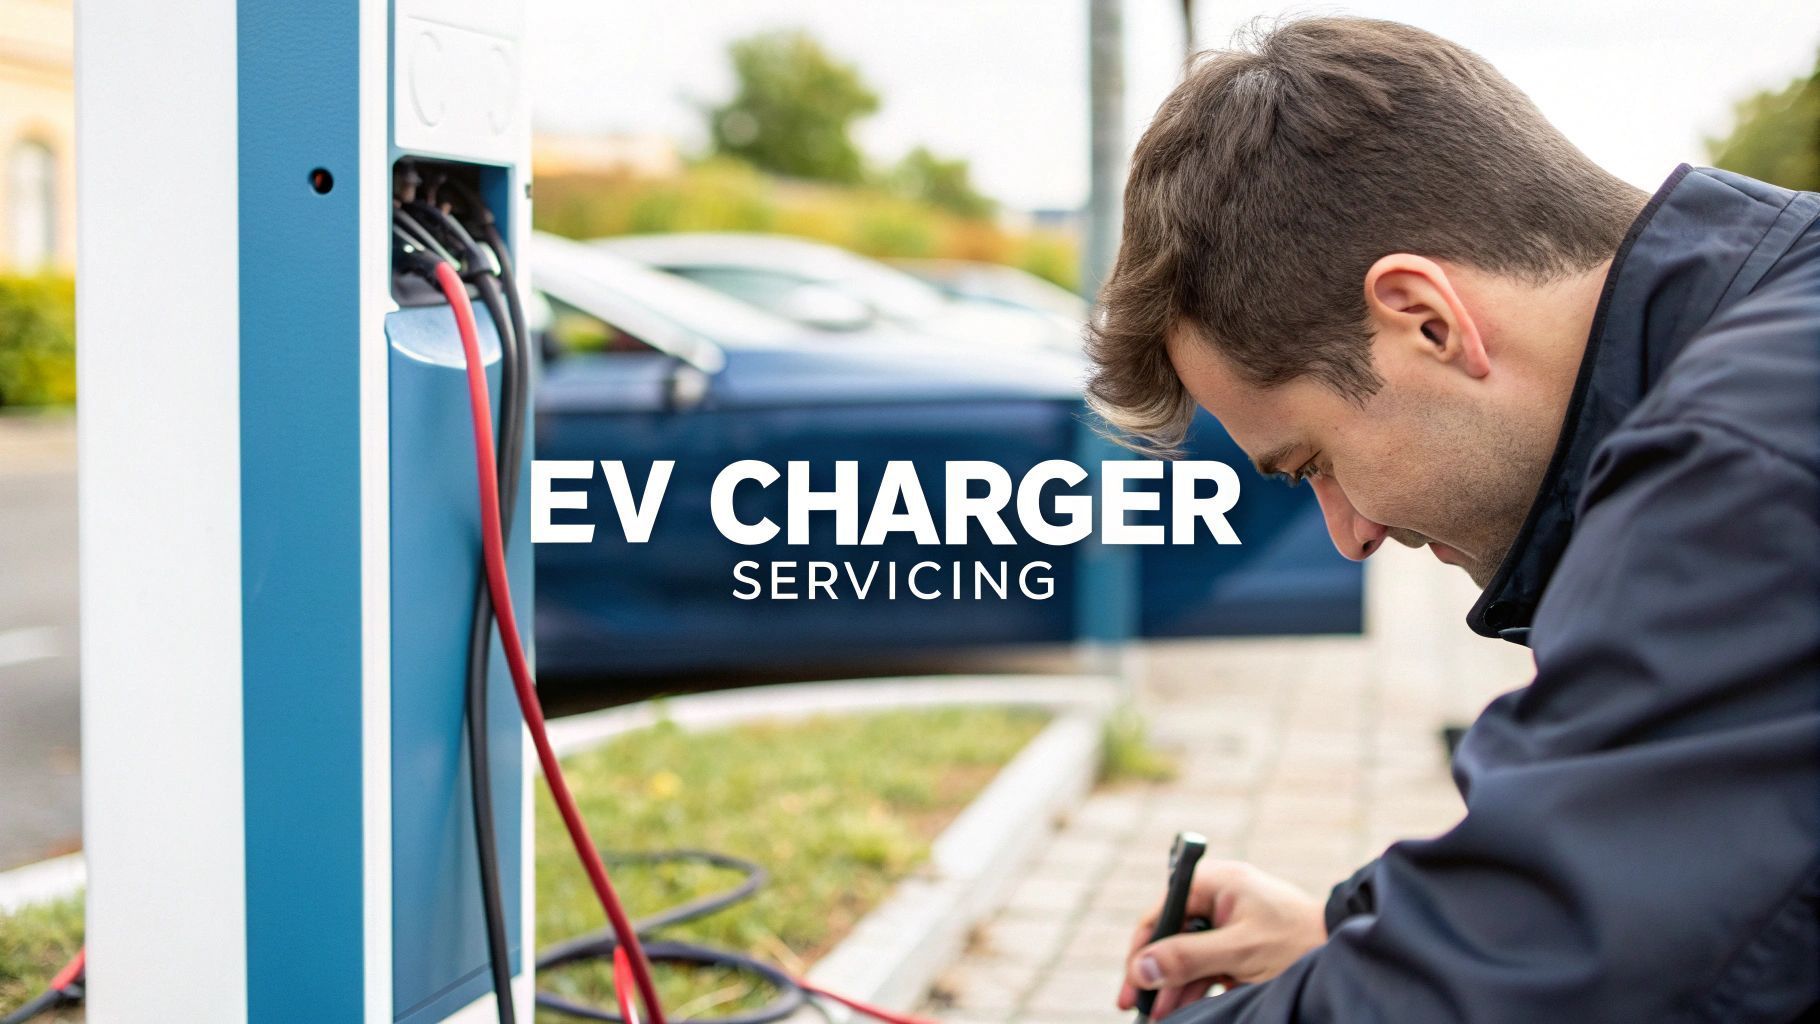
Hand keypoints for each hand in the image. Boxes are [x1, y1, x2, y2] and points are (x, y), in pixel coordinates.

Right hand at [1116, 860, 1326, 1017]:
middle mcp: (1218, 897)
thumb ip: (1188, 958)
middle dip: (1156, 974)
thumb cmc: (1298, 942)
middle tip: (1137, 1007)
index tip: (1131, 982)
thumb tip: (1140, 969)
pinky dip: (1194, 988)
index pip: (1162, 912)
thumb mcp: (1240, 952)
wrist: (1346, 952)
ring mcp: (1229, 921)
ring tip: (1160, 1018)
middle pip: (1171, 936)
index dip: (1142, 949)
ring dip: (1173, 987)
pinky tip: (1180, 1010)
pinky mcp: (1240, 945)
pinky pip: (1206, 965)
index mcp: (1216, 883)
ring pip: (1187, 955)